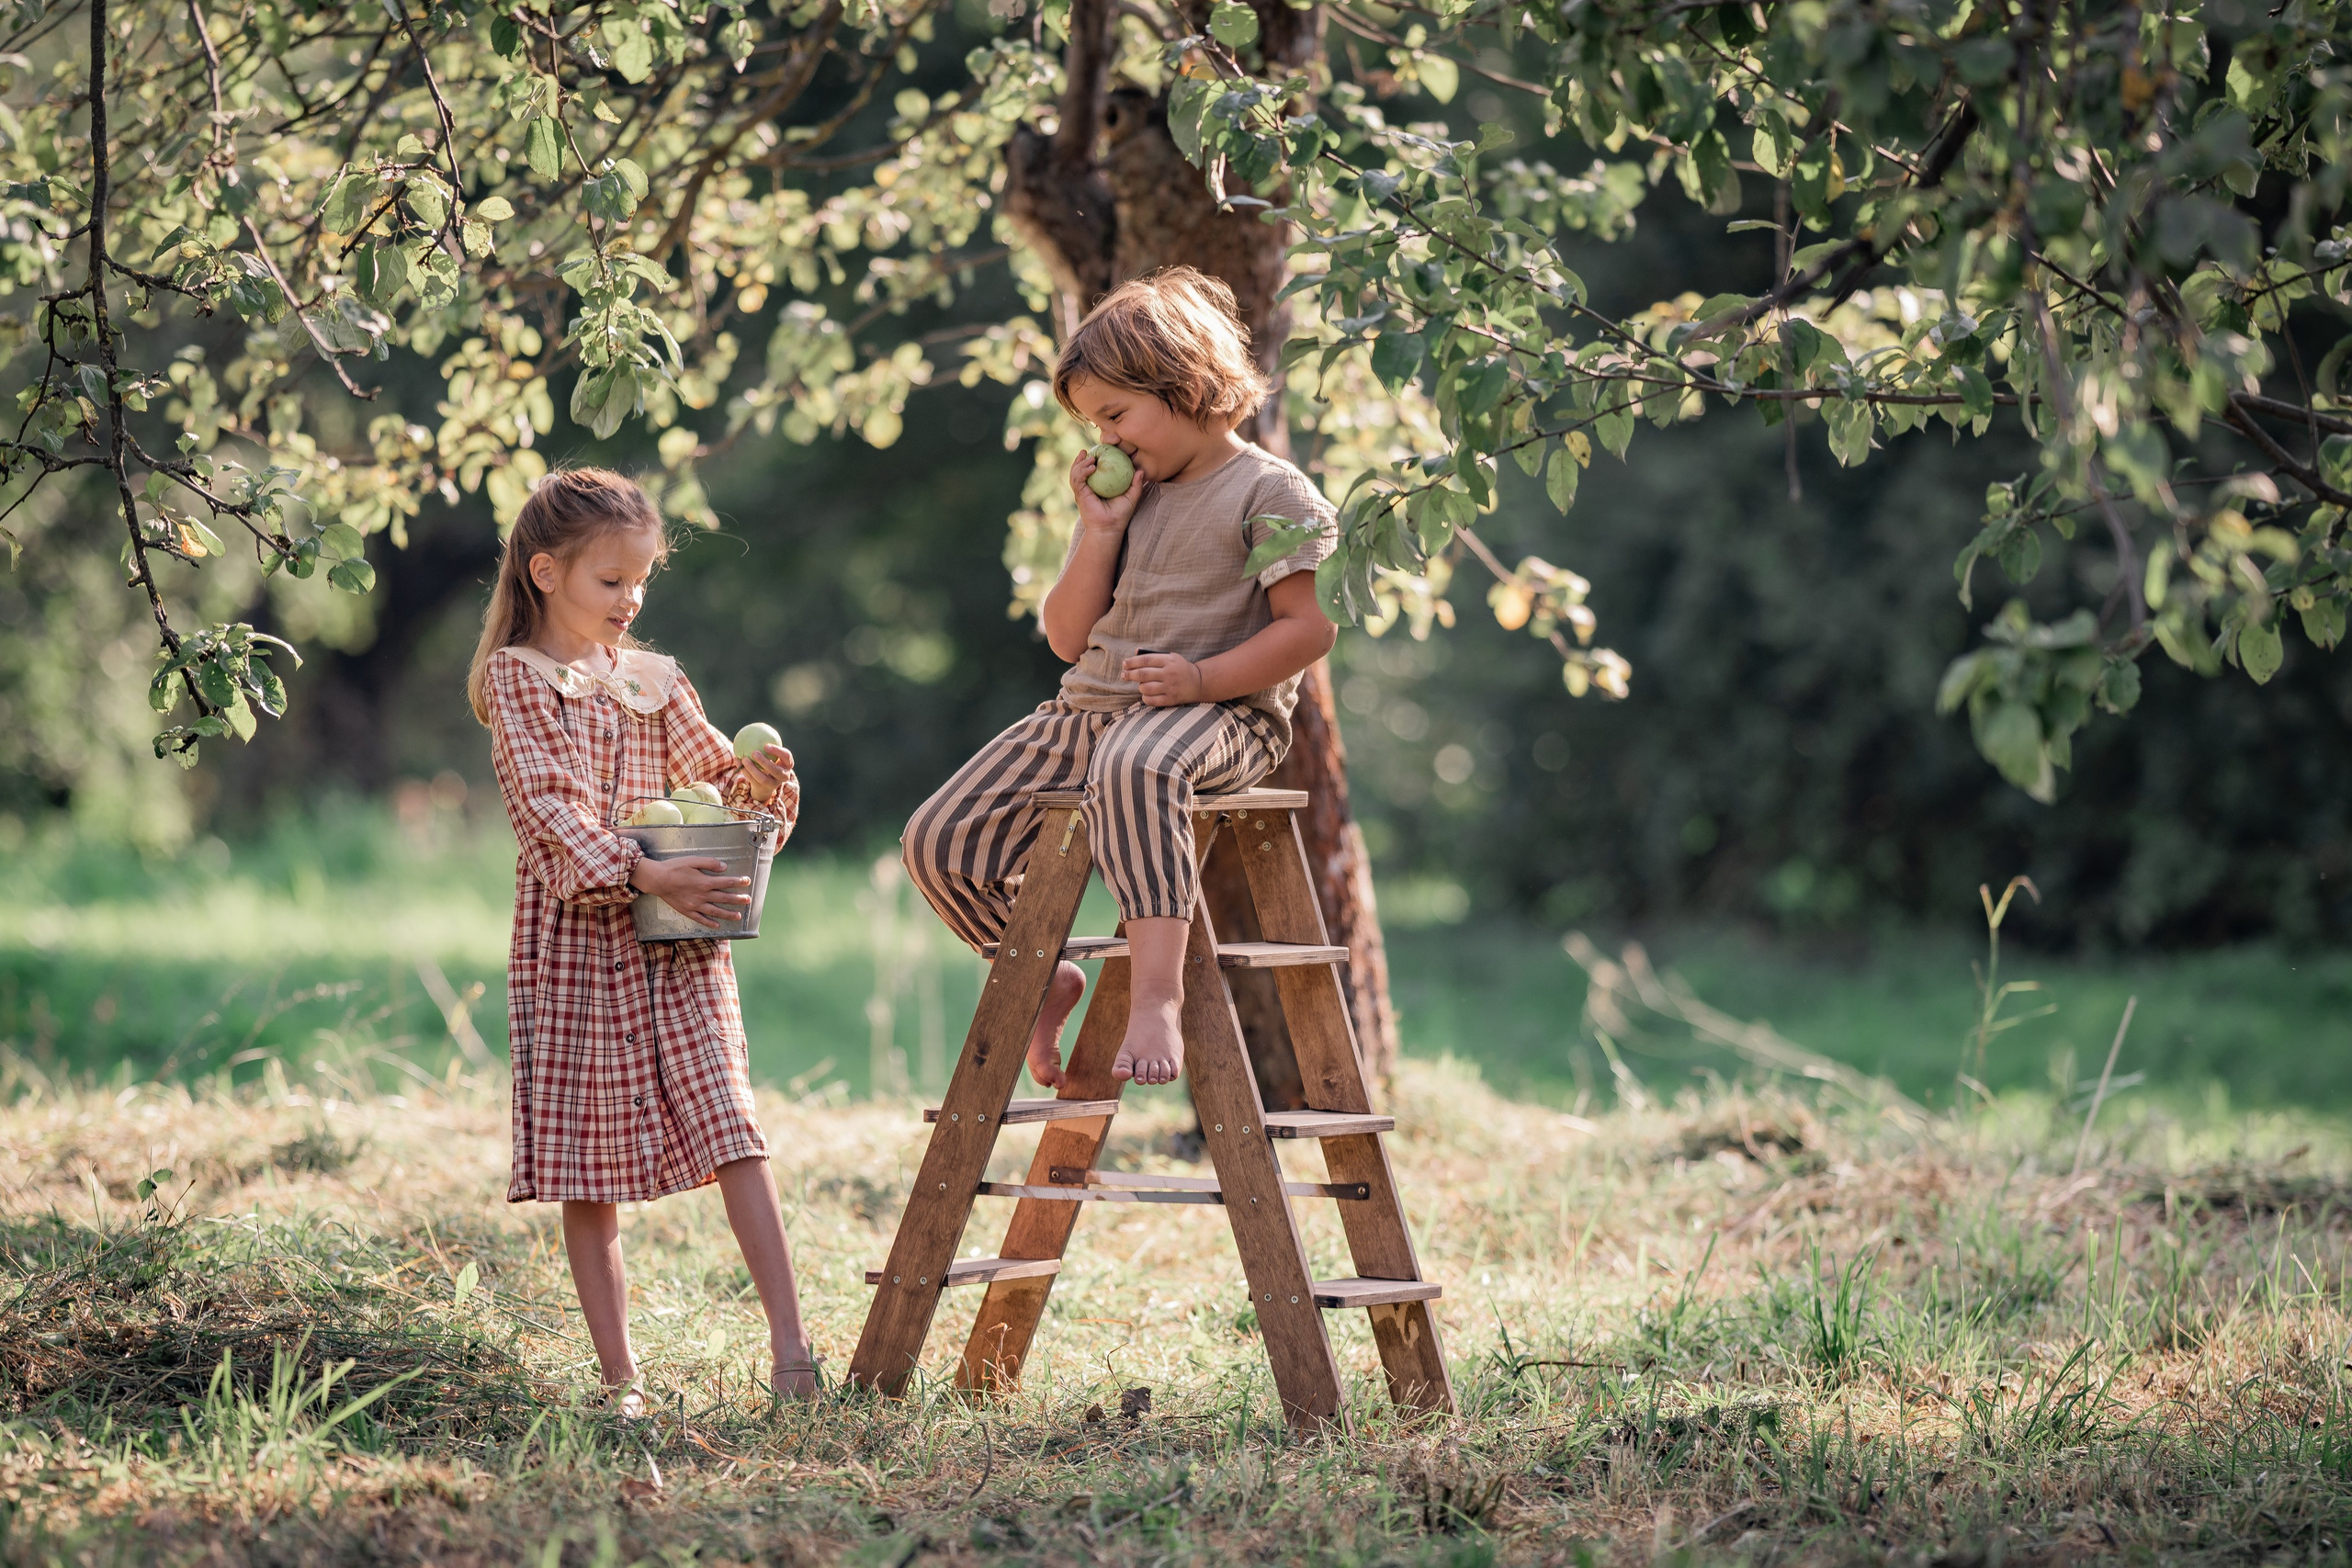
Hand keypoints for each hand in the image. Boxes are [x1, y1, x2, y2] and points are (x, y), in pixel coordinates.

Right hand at [629, 854, 751, 926]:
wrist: (657, 879)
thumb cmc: (674, 867)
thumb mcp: (692, 860)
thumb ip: (709, 863)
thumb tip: (724, 867)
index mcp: (705, 882)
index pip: (726, 882)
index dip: (738, 882)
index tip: (747, 881)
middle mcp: (702, 895)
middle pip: (724, 898)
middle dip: (738, 899)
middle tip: (749, 900)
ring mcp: (695, 905)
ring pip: (715, 911)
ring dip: (728, 914)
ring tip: (739, 916)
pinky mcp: (687, 911)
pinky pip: (700, 919)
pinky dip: (709, 923)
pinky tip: (717, 926)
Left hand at [741, 742, 798, 814]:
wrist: (767, 784)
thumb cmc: (769, 762)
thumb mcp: (772, 755)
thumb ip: (768, 745)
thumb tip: (756, 728)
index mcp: (788, 764)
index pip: (786, 756)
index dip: (778, 751)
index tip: (766, 745)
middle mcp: (784, 775)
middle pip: (776, 770)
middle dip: (765, 762)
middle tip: (754, 753)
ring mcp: (774, 784)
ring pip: (763, 778)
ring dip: (752, 768)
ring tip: (744, 759)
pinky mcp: (763, 788)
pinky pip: (753, 780)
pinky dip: (745, 771)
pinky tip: (738, 762)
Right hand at [1070, 447, 1141, 535]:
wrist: (1110, 527)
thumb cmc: (1120, 514)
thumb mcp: (1131, 497)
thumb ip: (1136, 484)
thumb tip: (1141, 470)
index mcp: (1097, 485)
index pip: (1092, 469)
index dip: (1093, 459)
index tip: (1099, 450)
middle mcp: (1088, 487)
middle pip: (1080, 468)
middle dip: (1082, 458)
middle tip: (1089, 450)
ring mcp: (1082, 490)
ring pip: (1076, 472)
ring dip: (1081, 463)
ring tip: (1091, 458)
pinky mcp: (1079, 494)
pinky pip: (1078, 480)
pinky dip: (1083, 471)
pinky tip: (1091, 467)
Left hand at [1123, 650, 1202, 706]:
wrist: (1199, 683)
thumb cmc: (1180, 668)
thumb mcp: (1171, 657)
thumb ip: (1154, 655)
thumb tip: (1135, 652)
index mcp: (1169, 661)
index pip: (1146, 660)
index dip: (1132, 662)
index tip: (1124, 664)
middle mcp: (1169, 674)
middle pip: (1143, 674)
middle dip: (1130, 674)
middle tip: (1124, 675)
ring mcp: (1170, 688)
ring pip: (1145, 688)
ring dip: (1140, 686)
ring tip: (1141, 685)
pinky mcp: (1171, 699)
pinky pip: (1151, 700)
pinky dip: (1145, 697)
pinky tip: (1147, 694)